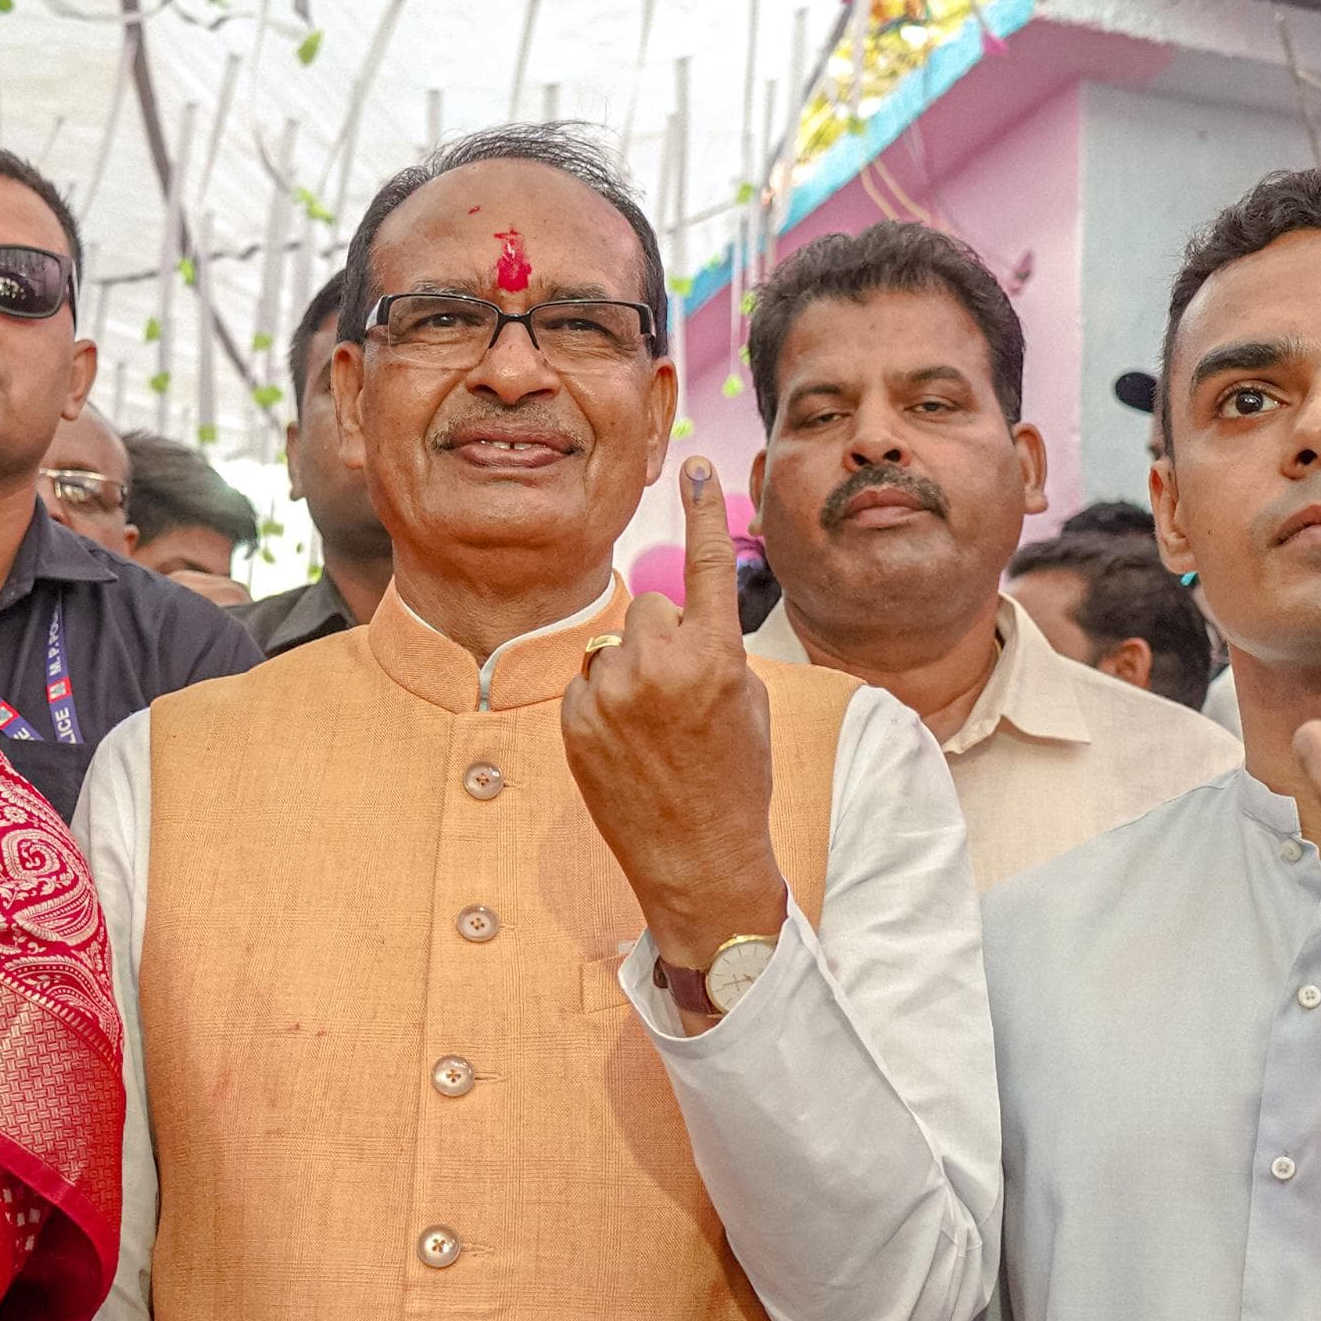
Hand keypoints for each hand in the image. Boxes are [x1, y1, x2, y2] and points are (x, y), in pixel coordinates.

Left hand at [561, 460, 785, 998]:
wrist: (699, 857)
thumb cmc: (735, 778)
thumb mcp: (746, 701)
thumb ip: (712, 647)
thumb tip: (676, 615)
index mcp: (718, 658)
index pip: (708, 565)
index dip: (703, 511)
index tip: (695, 463)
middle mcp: (661, 666)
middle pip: (652, 604)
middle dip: (665, 635)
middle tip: (683, 696)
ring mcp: (612, 693)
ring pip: (617, 642)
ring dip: (632, 668)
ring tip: (655, 728)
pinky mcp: (575, 718)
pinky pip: (588, 679)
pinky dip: (603, 700)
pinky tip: (627, 746)